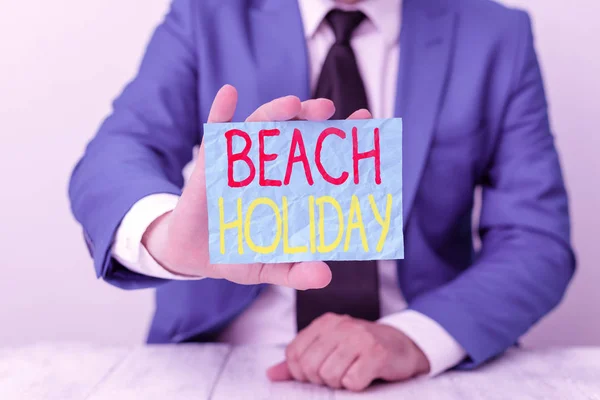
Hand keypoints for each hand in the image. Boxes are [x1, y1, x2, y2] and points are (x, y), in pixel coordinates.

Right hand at [142, 85, 371, 289]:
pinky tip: (229, 94)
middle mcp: (269, 167)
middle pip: (293, 132)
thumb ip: (295, 271)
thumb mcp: (268, 266)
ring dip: (275, 112)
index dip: (343, 138)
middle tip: (327, 110)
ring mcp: (240, 161)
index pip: (320, 156)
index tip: (365, 119)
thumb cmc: (238, 254)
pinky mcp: (210, 163)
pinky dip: (220, 112)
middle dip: (311, 116)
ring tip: (292, 105)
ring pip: (259, 127)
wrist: (196, 256)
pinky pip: (214, 131)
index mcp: (289, 187)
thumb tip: (324, 275)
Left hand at [267, 313, 429, 391]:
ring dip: (340, 383)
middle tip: (337, 375)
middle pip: (309, 366)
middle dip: (320, 380)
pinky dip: (357, 386)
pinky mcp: (376, 353)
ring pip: (329, 375)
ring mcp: (359, 338)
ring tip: (351, 374)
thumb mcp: (329, 348)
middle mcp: (340, 326)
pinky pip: (352, 382)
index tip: (316, 374)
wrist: (403, 345)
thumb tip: (271, 374)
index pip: (294, 353)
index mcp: (325, 323)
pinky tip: (365, 376)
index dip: (300, 372)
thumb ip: (299, 360)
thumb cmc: (362, 349)